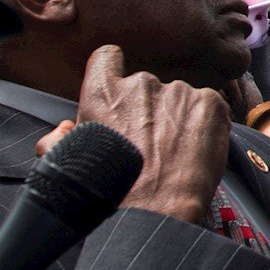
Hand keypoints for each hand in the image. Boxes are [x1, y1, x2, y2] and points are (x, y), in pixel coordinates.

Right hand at [72, 45, 230, 225]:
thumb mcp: (67, 164)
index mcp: (103, 93)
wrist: (156, 212)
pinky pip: (209, 109)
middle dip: (152, 111)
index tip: (122, 87)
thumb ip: (59, 138)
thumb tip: (65, 128)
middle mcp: (141, 84)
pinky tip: (197, 153)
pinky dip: (207, 127)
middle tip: (153, 145)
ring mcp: (179, 91)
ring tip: (177, 155)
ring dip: (180, 120)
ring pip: (180, 100)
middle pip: (148, 87)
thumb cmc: (112, 192)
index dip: (114, 70)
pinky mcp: (210, 103)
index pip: (106, 57)